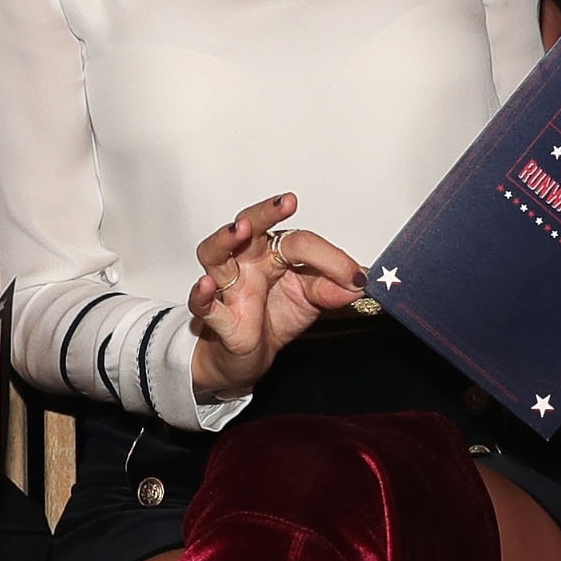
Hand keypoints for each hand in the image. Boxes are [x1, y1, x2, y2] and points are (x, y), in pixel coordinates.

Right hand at [188, 193, 361, 402]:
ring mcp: (228, 286)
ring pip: (215, 253)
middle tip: (286, 203)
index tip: (355, 278)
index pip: (300, 242)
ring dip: (225, 239)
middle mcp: (248, 261)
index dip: (331, 259)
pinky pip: (202, 303)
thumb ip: (333, 290)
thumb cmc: (274, 317)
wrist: (249, 357)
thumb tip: (359, 282)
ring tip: (239, 229)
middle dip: (266, 212)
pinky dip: (201, 294)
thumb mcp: (312, 301)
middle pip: (249, 226)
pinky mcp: (216, 318)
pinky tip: (205, 285)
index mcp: (274, 252)